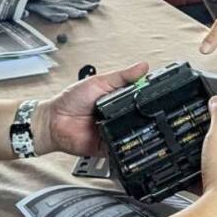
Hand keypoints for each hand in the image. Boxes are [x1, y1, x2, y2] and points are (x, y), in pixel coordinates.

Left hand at [33, 61, 148, 156]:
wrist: (53, 122)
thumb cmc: (70, 100)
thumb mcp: (98, 82)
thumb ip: (121, 77)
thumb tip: (142, 66)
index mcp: (117, 98)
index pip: (139, 97)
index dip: (150, 96)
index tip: (163, 93)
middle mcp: (118, 116)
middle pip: (140, 117)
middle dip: (147, 115)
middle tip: (154, 110)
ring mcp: (114, 132)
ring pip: (134, 134)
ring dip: (137, 130)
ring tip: (140, 124)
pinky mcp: (109, 147)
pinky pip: (122, 150)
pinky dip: (126, 147)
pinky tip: (127, 139)